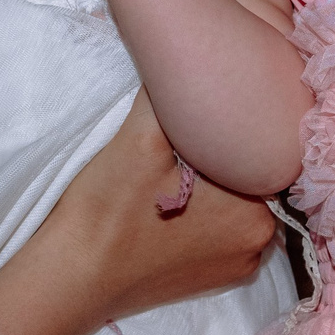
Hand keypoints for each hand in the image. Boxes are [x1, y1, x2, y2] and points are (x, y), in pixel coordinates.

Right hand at [29, 95, 278, 325]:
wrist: (72, 278)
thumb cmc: (108, 209)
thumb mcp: (141, 137)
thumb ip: (173, 95)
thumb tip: (195, 56)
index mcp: (255, 209)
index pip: (261, 147)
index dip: (235, 123)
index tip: (209, 108)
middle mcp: (261, 241)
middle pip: (253, 174)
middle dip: (226, 153)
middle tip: (186, 137)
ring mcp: (241, 263)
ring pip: (241, 200)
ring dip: (219, 182)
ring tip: (179, 167)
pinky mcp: (219, 276)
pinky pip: (227, 227)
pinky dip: (211, 211)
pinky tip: (179, 199)